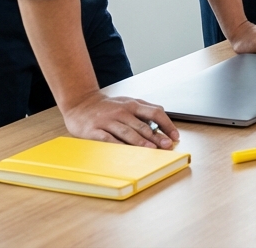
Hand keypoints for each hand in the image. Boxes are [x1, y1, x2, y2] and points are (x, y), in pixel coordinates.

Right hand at [61, 91, 178, 148]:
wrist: (80, 103)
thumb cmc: (107, 106)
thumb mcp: (127, 102)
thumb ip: (144, 110)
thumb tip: (162, 124)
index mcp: (132, 104)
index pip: (155, 112)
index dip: (167, 124)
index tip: (175, 136)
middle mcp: (121, 111)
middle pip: (142, 125)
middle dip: (157, 137)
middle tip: (167, 146)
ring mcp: (108, 120)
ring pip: (127, 132)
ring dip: (141, 142)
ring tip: (152, 149)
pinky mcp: (94, 130)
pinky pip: (108, 139)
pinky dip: (118, 146)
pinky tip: (126, 153)